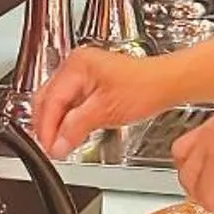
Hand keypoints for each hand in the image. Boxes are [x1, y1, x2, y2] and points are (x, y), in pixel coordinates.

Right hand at [31, 47, 161, 160]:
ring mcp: (84, 73)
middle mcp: (76, 65)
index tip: (49, 148)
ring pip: (58, 101)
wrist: (166, 84)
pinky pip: (70, 102)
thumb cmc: (145, 88)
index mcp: (77, 66)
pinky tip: (71, 132)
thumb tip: (57, 145)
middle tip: (50, 148)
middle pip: (48, 98)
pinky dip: (68, 118)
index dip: (47, 128)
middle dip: (47, 125)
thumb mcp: (106, 112)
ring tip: (59, 144)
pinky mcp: (92, 82)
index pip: (51, 100)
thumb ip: (76, 128)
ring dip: (57, 123)